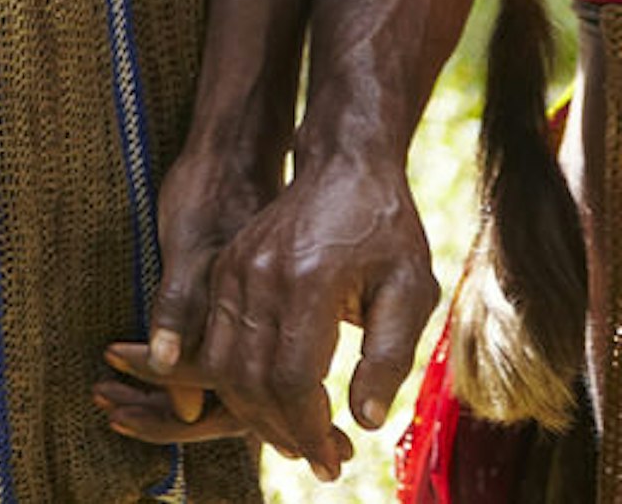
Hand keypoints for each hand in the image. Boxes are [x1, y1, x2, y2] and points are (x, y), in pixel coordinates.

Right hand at [126, 147, 435, 473]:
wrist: (343, 165)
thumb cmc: (386, 229)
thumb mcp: (410, 291)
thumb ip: (387, 357)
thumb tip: (364, 421)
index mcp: (306, 281)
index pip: (293, 378)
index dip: (309, 428)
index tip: (332, 458)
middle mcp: (257, 276)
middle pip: (249, 378)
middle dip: (279, 430)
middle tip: (314, 460)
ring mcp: (232, 271)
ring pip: (223, 363)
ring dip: (253, 411)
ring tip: (293, 438)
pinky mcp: (223, 269)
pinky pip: (215, 339)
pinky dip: (235, 380)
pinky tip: (270, 399)